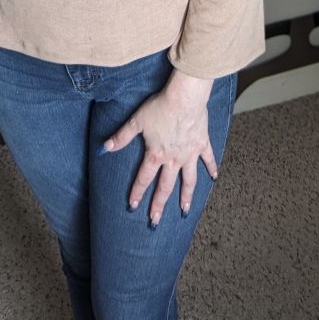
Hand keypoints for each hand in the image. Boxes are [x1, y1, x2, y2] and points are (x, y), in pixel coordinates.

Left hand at [100, 72, 216, 224]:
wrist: (184, 99)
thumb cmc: (160, 107)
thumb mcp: (136, 121)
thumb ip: (121, 137)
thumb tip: (104, 148)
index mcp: (156, 154)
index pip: (144, 178)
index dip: (137, 193)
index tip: (133, 207)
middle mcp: (173, 159)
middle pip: (165, 186)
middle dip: (159, 205)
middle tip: (155, 221)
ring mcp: (189, 153)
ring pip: (188, 180)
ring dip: (186, 196)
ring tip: (185, 210)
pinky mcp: (202, 144)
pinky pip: (208, 159)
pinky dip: (211, 168)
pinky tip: (214, 178)